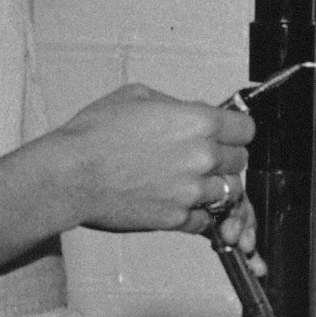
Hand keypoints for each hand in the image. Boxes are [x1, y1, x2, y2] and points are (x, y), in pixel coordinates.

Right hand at [51, 85, 250, 239]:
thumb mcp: (137, 96)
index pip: (245, 129)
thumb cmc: (94, 135)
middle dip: (225, 158)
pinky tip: (179, 202)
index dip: (235, 131)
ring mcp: (191, 191)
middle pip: (240, 162)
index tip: (227, 134)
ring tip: (188, 181)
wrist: (69, 174)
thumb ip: (175, 105)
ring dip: (213, 187)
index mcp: (197, 122)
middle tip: (203, 157)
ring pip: (228, 193)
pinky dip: (197, 214)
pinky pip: (204, 220)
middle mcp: (202, 157)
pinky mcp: (176, 219)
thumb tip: (189, 112)